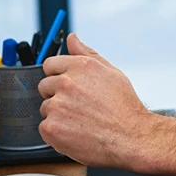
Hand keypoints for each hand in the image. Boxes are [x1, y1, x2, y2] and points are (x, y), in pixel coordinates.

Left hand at [38, 34, 152, 169]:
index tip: (68, 87)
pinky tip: (75, 132)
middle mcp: (66, 83)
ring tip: (81, 120)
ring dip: (58, 114)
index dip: (59, 76)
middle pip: (45, 86)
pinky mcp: (51, 127)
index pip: (50, 64)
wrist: (131, 137)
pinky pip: (44, 127)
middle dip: (57, 95)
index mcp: (80, 66)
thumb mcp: (111, 72)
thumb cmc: (124, 107)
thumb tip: (72, 38)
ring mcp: (57, 105)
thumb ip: (87, 53)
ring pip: (46, 108)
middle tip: (79, 106)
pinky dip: (56, 132)